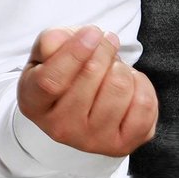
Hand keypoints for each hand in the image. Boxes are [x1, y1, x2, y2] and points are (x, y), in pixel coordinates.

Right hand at [17, 25, 157, 157]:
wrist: (85, 108)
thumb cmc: (65, 74)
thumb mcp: (49, 54)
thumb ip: (51, 42)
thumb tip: (62, 39)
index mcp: (33, 104)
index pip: (51, 81)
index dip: (75, 52)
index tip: (92, 32)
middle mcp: (60, 129)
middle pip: (91, 76)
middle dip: (104, 50)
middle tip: (104, 45)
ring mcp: (92, 141)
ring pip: (120, 86)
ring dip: (122, 68)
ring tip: (113, 71)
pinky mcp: (123, 145)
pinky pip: (144, 104)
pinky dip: (141, 85)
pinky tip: (129, 86)